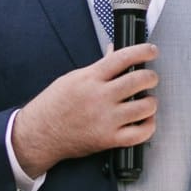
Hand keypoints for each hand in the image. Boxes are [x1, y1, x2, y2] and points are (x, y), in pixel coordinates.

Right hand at [11, 43, 159, 176]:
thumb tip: (114, 52)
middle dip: (151, 77)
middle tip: (150, 78)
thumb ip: (98, 67)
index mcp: (90, 79)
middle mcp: (100, 97)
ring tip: (146, 101)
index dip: (143, 51)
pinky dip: (148, 126)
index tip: (152, 51)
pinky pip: (140, 134)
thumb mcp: (72, 78)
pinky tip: (145, 120)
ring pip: (145, 107)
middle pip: (139, 80)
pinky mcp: (108, 139)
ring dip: (151, 102)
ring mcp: (105, 119)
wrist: (39, 134)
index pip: (123, 57)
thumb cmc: (53, 106)